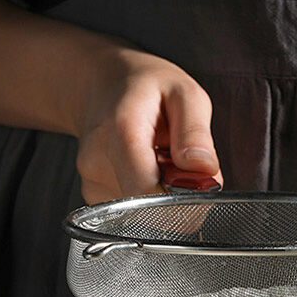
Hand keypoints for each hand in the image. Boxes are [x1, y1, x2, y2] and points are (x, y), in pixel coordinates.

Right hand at [75, 45, 221, 203]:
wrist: (100, 84)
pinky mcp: (95, 195)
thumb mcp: (184, 92)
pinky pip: (135, 210)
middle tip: (182, 160)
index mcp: (120, 133)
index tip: (200, 181)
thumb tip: (204, 169)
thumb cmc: (144, 86)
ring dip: (166, 193)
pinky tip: (148, 167)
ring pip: (145, 212)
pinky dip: (151, 194)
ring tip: (161, 158)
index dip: (184, 200)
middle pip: (151, 208)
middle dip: (179, 194)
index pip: (150, 194)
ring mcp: (92, 182)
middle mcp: (97, 162)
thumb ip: (196, 132)